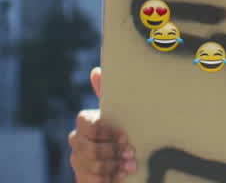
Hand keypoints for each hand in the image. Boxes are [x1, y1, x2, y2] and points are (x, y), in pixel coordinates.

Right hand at [69, 66, 136, 181]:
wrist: (121, 163)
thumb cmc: (122, 132)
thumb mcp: (119, 113)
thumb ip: (107, 93)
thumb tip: (96, 70)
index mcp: (86, 124)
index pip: (85, 121)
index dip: (104, 130)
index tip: (124, 136)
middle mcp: (78, 142)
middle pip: (86, 145)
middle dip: (110, 151)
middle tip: (131, 153)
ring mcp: (78, 161)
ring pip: (89, 163)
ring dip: (112, 166)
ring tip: (131, 166)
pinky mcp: (83, 178)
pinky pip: (89, 179)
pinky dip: (108, 179)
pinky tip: (122, 177)